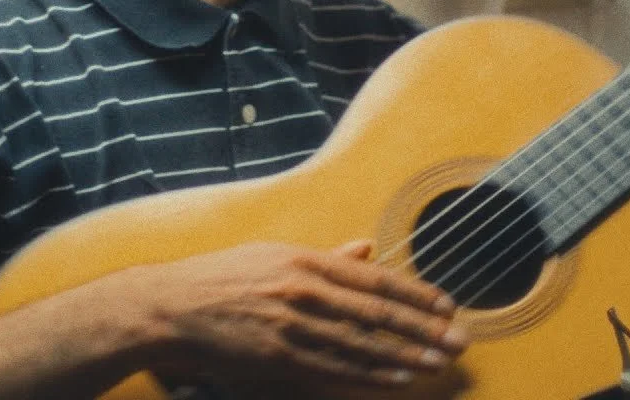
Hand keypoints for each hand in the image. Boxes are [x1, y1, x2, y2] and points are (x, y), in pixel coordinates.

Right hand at [132, 239, 467, 395]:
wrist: (171, 307)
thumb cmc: (221, 277)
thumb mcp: (273, 253)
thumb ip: (324, 255)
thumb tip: (365, 248)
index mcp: (303, 259)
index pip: (374, 278)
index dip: (414, 294)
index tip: (446, 306)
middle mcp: (302, 289)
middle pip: (376, 313)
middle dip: (423, 329)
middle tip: (458, 341)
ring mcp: (290, 326)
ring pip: (361, 345)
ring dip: (405, 356)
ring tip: (437, 363)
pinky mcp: (277, 357)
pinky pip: (334, 370)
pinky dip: (369, 376)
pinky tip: (396, 380)